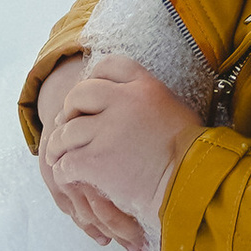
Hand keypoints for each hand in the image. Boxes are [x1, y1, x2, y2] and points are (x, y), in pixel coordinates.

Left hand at [39, 52, 202, 236]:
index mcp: (146, 86)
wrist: (190, 185)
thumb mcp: (176, 111)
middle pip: (79, 93)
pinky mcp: (96, 160)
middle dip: (69, 111)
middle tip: (69, 127)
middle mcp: (124, 101)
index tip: (89, 97)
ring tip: (59, 156)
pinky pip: (65, 162)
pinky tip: (68, 176)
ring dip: (59, 146)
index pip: (109, 66)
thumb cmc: (191, 154)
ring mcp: (108, 130)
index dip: (93, 78)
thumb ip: (149, 101)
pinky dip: (62, 171)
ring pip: (66, 131)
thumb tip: (129, 103)